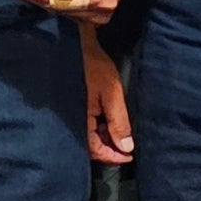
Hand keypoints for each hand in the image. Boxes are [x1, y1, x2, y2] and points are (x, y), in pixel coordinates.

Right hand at [81, 32, 133, 166]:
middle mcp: (72, 120)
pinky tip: (108, 119)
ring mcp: (71, 113)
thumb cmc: (92, 66)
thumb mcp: (112, 94)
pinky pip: (85, 124)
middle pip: (90, 146)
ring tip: (120, 131)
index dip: (113, 157)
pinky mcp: (72, 106)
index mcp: (80, 121)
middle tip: (127, 146)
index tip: (129, 156)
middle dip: (110, 148)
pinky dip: (98, 126)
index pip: (96, 150)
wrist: (73, 44)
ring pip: (88, 135)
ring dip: (105, 137)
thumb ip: (119, 122)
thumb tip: (126, 148)